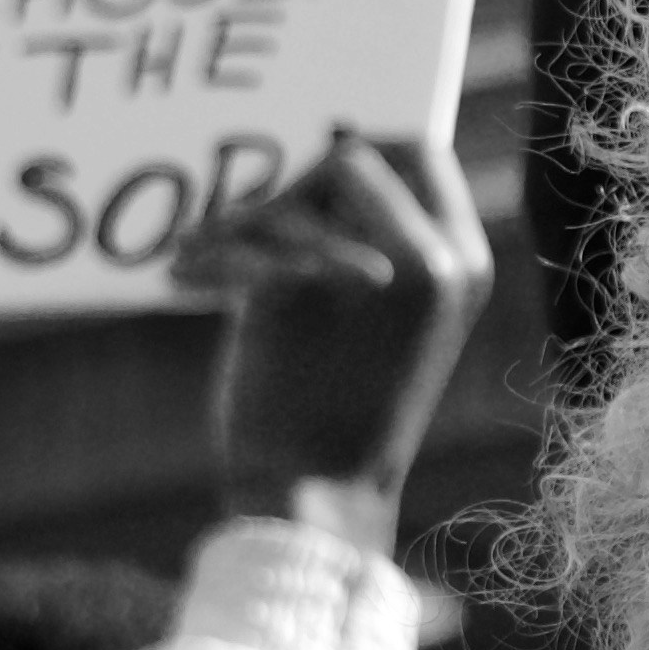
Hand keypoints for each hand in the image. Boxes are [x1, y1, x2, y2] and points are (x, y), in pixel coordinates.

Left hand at [182, 126, 490, 554]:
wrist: (313, 499)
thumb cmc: (340, 415)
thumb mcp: (389, 322)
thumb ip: (375, 246)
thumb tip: (327, 151)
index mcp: (465, 265)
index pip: (422, 151)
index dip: (366, 156)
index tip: (315, 187)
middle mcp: (434, 260)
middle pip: (357, 154)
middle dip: (302, 186)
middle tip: (260, 232)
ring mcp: (375, 269)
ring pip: (293, 194)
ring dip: (244, 228)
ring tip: (207, 265)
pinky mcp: (303, 281)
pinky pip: (240, 232)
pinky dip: (204, 256)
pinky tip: (183, 281)